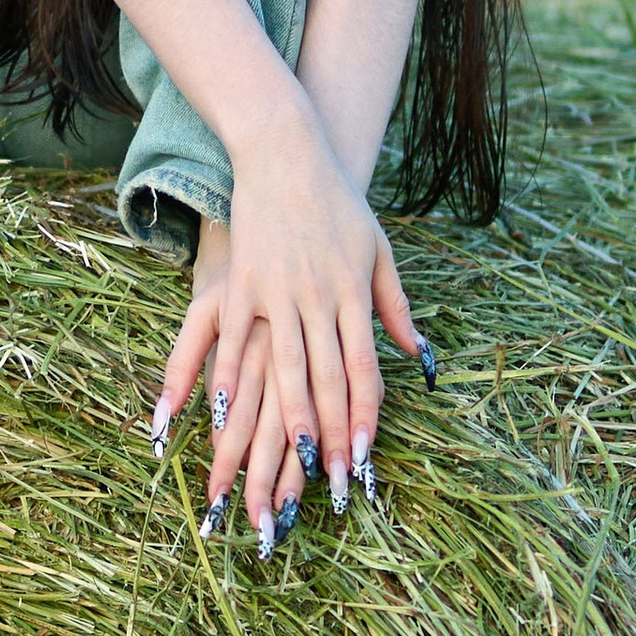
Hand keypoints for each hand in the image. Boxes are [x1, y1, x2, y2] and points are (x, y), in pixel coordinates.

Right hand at [151, 106, 422, 541]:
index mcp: (353, 295)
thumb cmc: (338, 205)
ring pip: (282, 368)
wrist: (289, 153)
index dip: (364, 417)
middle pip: (327, 379)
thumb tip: (418, 357)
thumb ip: (395, 307)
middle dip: (330, 435)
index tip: (362, 459)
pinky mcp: (239, 283)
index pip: (364, 370)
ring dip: (287, 418)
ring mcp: (276, 291)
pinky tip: (217, 416)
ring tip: (287, 461)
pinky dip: (223, 379)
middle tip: (327, 483)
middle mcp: (317, 299)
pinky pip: (230, 341)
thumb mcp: (378, 252)